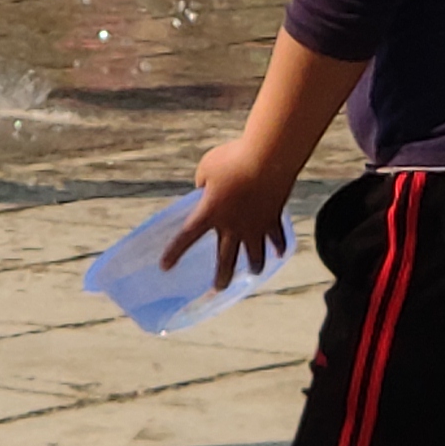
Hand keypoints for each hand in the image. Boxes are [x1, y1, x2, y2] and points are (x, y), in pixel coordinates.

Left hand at [166, 133, 292, 283]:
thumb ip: (204, 181)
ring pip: (255, 256)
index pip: (186, 237)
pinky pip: (277, 237)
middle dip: (221, 278)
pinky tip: (279, 252)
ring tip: (253, 273)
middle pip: (225, 260)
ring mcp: (255, 225)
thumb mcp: (208, 166)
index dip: (174, 253)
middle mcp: (232, 226)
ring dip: (254, 266)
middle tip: (217, 288)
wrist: (269, 157)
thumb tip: (206, 188)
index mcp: (210, 213)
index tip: (165, 267)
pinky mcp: (273, 218)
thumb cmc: (233, 158)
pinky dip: (279, 245)